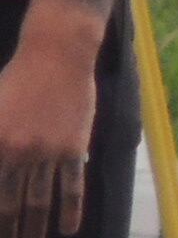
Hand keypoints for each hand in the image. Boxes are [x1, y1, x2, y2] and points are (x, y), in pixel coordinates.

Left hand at [0, 6, 100, 237]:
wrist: (57, 53)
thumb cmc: (17, 79)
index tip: (1, 231)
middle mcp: (20, 154)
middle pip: (12, 205)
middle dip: (11, 230)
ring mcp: (49, 152)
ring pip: (40, 201)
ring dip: (35, 228)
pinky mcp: (75, 146)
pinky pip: (73, 185)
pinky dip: (71, 210)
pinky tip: (69, 228)